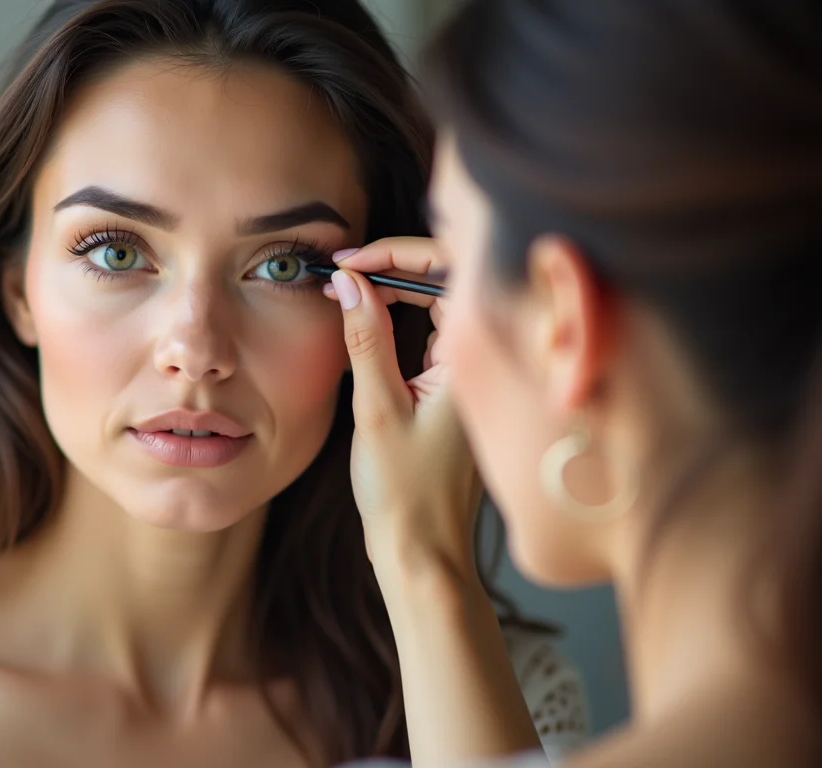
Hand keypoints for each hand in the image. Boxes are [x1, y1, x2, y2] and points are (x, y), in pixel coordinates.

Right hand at [324, 237, 480, 579]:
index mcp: (475, 358)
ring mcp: (468, 373)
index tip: (349, 262)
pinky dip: (397, 318)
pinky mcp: (451, 389)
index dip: (396, 253)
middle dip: (392, 265)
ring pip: (436, 304)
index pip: (449, 270)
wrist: (424, 551)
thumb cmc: (407, 492)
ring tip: (347, 287)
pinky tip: (365, 318)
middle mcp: (481, 359)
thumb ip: (365, 338)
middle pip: (446, 279)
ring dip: (393, 289)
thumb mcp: (377, 408)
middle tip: (341, 271)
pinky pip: (429, 333)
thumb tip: (348, 281)